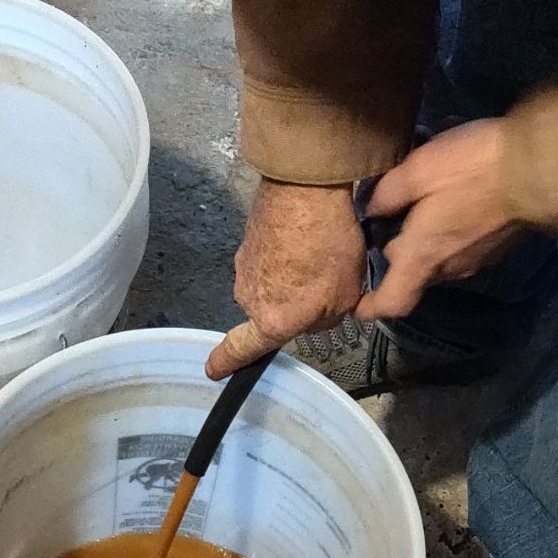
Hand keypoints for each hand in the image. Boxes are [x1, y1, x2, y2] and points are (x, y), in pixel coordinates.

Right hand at [206, 179, 365, 378]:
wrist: (306, 186)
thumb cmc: (325, 245)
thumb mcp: (345, 298)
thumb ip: (328, 320)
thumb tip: (316, 317)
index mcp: (270, 321)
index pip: (242, 349)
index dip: (227, 362)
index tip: (213, 370)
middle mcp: (249, 298)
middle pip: (269, 314)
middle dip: (292, 306)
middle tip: (325, 285)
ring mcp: (244, 267)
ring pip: (271, 285)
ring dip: (291, 277)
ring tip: (320, 255)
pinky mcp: (248, 241)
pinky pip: (270, 258)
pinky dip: (288, 254)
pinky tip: (310, 238)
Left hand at [356, 120, 522, 320]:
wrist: (541, 168)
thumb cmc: (472, 170)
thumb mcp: (418, 170)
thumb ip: (387, 194)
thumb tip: (371, 211)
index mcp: (423, 258)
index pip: (392, 303)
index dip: (370, 308)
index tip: (357, 306)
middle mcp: (449, 270)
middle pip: (413, 273)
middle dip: (399, 251)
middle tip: (393, 216)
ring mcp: (476, 262)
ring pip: (438, 259)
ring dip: (427, 239)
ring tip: (426, 201)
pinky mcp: (497, 248)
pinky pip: (462, 247)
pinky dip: (451, 232)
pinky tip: (456, 199)